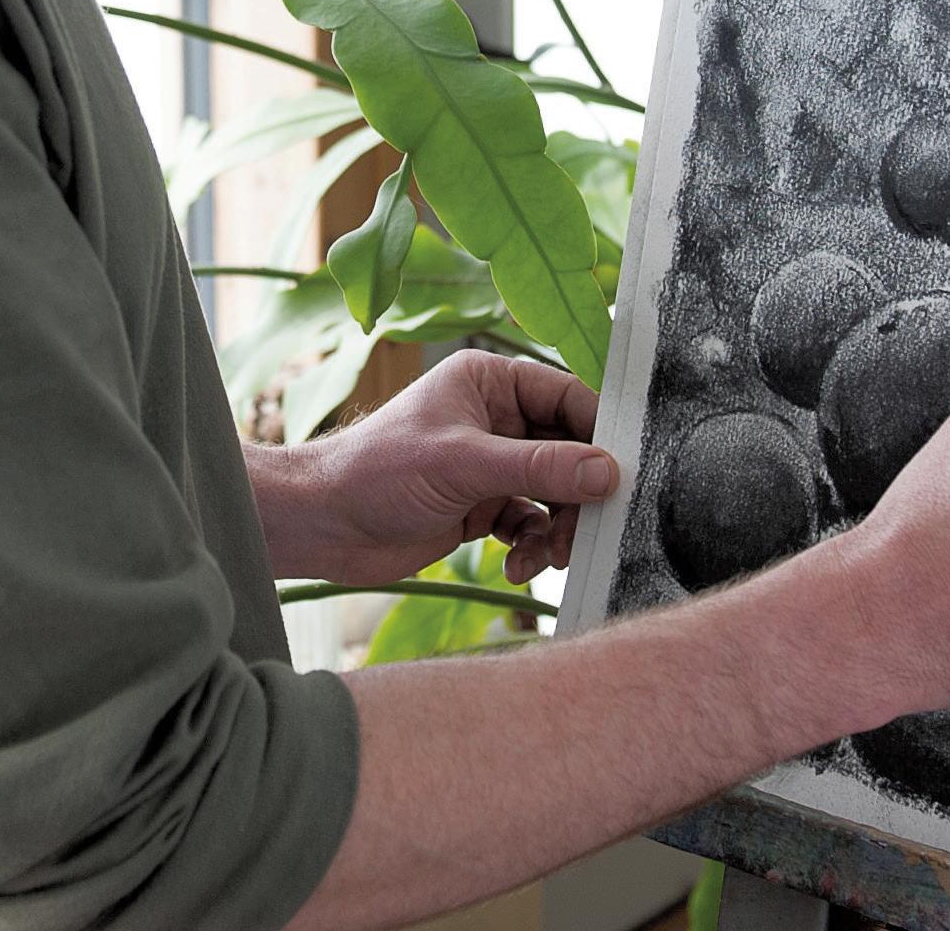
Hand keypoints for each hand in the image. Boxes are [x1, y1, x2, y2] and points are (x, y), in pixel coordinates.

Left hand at [306, 350, 618, 587]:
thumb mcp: (464, 464)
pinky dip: (532, 547)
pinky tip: (515, 567)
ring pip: (554, 492)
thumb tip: (608, 471)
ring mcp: (490, 464)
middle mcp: (496, 418)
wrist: (325, 526)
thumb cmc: (378, 472)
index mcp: (491, 382)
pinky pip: (530, 523)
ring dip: (557, 528)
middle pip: (568, 450)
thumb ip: (539, 467)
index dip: (599, 434)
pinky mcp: (482, 506)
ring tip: (546, 556)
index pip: (567, 397)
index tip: (623, 474)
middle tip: (584, 532)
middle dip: (579, 494)